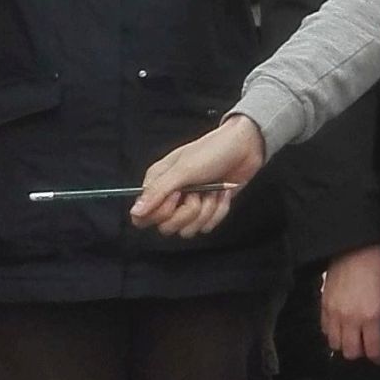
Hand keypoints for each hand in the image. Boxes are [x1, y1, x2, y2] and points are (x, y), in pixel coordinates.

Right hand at [131, 115, 265, 237]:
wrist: (244, 148)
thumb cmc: (212, 151)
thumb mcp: (183, 170)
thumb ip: (158, 192)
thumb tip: (135, 212)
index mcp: (157, 184)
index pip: (143, 217)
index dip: (160, 212)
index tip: (177, 195)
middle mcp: (170, 197)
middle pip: (167, 227)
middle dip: (188, 212)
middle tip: (197, 192)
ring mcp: (190, 205)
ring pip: (189, 230)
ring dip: (206, 210)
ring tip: (212, 190)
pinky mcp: (208, 210)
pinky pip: (208, 226)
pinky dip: (219, 210)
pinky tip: (222, 194)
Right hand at [322, 244, 379, 364]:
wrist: (355, 247)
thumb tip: (378, 328)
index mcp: (371, 317)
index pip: (373, 350)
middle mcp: (350, 319)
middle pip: (351, 352)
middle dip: (362, 354)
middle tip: (370, 347)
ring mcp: (334, 313)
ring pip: (335, 344)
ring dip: (346, 345)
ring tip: (355, 339)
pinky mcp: (323, 305)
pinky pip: (325, 330)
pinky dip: (334, 334)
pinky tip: (343, 328)